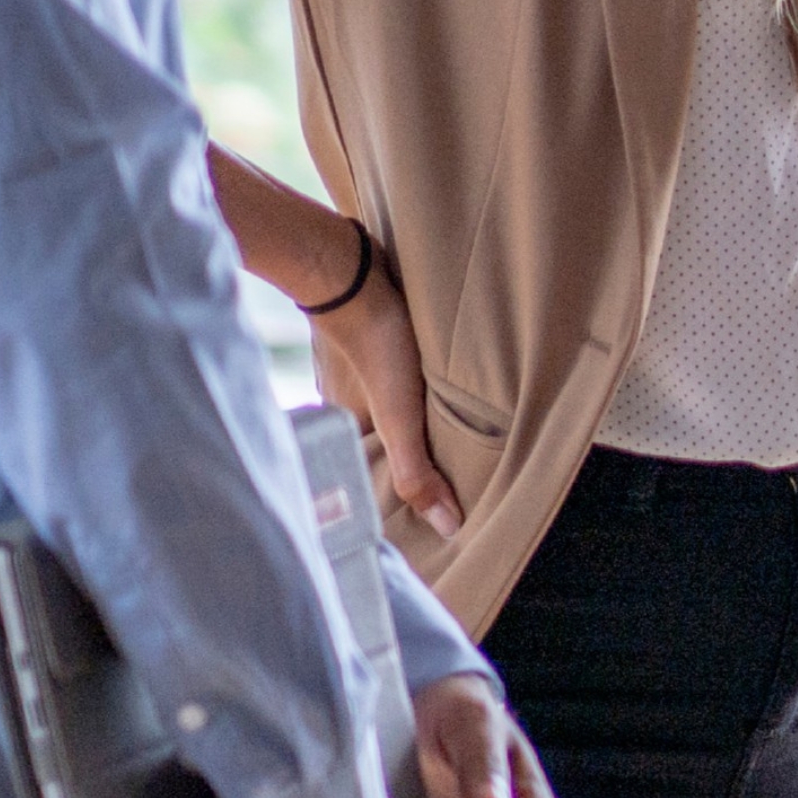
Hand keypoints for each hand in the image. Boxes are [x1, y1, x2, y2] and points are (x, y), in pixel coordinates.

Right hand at [303, 230, 454, 529]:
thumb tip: (448, 527)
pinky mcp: (368, 338)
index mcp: (343, 431)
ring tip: (453, 429)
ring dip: (413, 415)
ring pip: (387, 406)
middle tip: (455, 471)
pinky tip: (434, 381)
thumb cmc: (375, 345)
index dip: (399, 490)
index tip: (434, 506)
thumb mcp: (399, 416)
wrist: (352, 270)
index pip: (372, 473)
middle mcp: (342, 405)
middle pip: (381, 440)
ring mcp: (351, 370)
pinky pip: (392, 372)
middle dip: (410, 455)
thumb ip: (418, 471)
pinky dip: (411, 382)